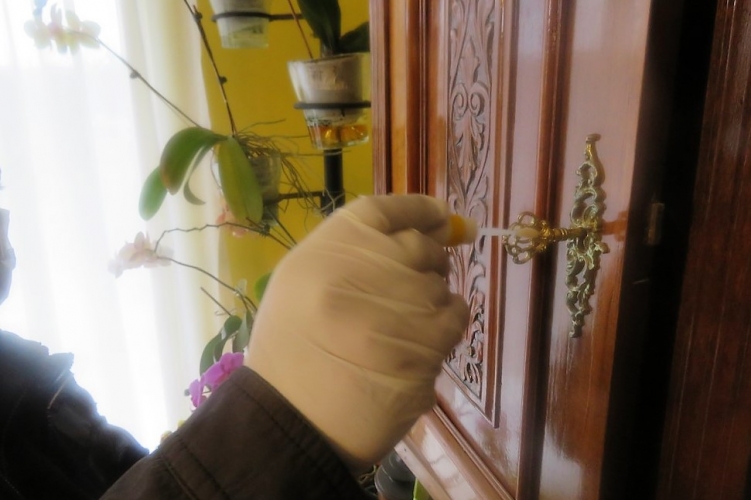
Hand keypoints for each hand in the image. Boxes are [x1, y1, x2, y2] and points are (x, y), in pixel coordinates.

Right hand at [245, 194, 470, 471]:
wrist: (292, 419)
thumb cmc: (293, 352)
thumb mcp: (303, 283)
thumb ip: (354, 254)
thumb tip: (424, 233)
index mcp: (329, 247)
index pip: (387, 209)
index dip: (420, 211)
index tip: (442, 217)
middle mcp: (366, 265)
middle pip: (420, 246)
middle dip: (426, 262)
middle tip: (411, 288)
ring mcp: (400, 303)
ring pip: (440, 285)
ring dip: (430, 302)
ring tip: (398, 331)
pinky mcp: (426, 342)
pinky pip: (455, 317)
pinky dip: (444, 327)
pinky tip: (417, 346)